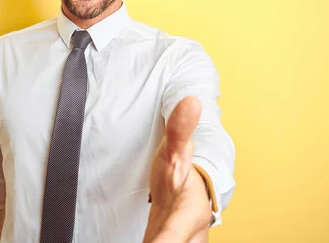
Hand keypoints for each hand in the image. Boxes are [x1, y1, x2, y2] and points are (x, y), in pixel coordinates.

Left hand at [143, 97, 211, 242]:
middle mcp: (186, 239)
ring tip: (138, 239)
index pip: (173, 234)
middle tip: (143, 240)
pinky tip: (139, 241)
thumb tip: (191, 100)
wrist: (189, 192)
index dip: (164, 242)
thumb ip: (180, 128)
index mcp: (188, 215)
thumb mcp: (178, 150)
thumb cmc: (182, 172)